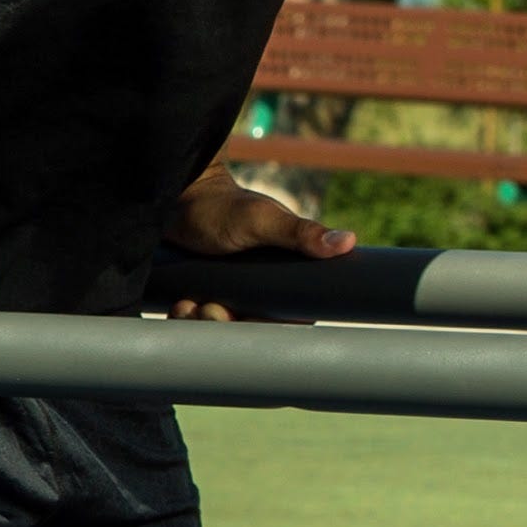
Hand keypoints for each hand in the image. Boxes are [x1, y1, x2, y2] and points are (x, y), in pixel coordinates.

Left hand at [160, 173, 354, 320]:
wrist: (177, 195)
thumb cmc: (222, 206)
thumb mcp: (261, 220)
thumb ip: (301, 233)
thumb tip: (349, 241)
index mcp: (284, 278)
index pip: (289, 320)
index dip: (268, 328)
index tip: (246, 318)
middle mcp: (259, 291)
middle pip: (250, 331)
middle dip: (228, 328)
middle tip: (210, 308)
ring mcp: (230, 294)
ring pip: (222, 329)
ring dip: (204, 324)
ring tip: (189, 305)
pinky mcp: (204, 294)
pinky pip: (198, 321)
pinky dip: (187, 318)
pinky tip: (181, 304)